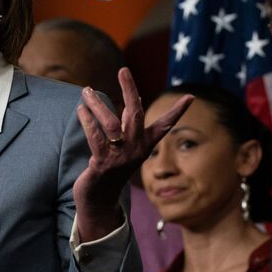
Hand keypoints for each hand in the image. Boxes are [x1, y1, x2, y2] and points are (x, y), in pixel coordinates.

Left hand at [73, 67, 192, 241]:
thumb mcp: (126, 148)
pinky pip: (96, 138)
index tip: (191, 97)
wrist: (99, 201)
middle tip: (123, 70)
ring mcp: (120, 157)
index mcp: (144, 145)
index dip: (177, 112)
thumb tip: (136, 101)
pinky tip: (81, 109)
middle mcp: (135, 150)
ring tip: (86, 90)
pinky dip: (87, 121)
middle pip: (136, 114)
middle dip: (130, 90)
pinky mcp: (103, 165)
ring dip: (97, 104)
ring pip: (111, 123)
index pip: (165, 126)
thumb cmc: (111, 169)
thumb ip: (130, 126)